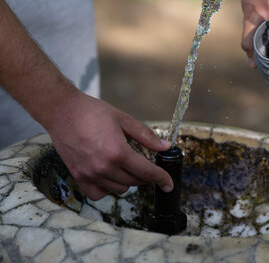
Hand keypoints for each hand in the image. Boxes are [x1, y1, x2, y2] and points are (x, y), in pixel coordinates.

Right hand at [44, 92, 172, 200]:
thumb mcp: (124, 119)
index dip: (161, 179)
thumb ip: (146, 136)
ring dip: (128, 181)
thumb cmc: (93, 112)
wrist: (62, 112)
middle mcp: (104, 167)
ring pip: (119, 189)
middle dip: (145, 175)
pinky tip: (111, 176)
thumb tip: (165, 147)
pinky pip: (98, 194)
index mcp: (118, 152)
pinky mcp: (78, 176)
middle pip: (134, 181)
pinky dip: (108, 189)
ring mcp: (90, 174)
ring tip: (127, 166)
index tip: (169, 184)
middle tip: (145, 164)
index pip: (146, 172)